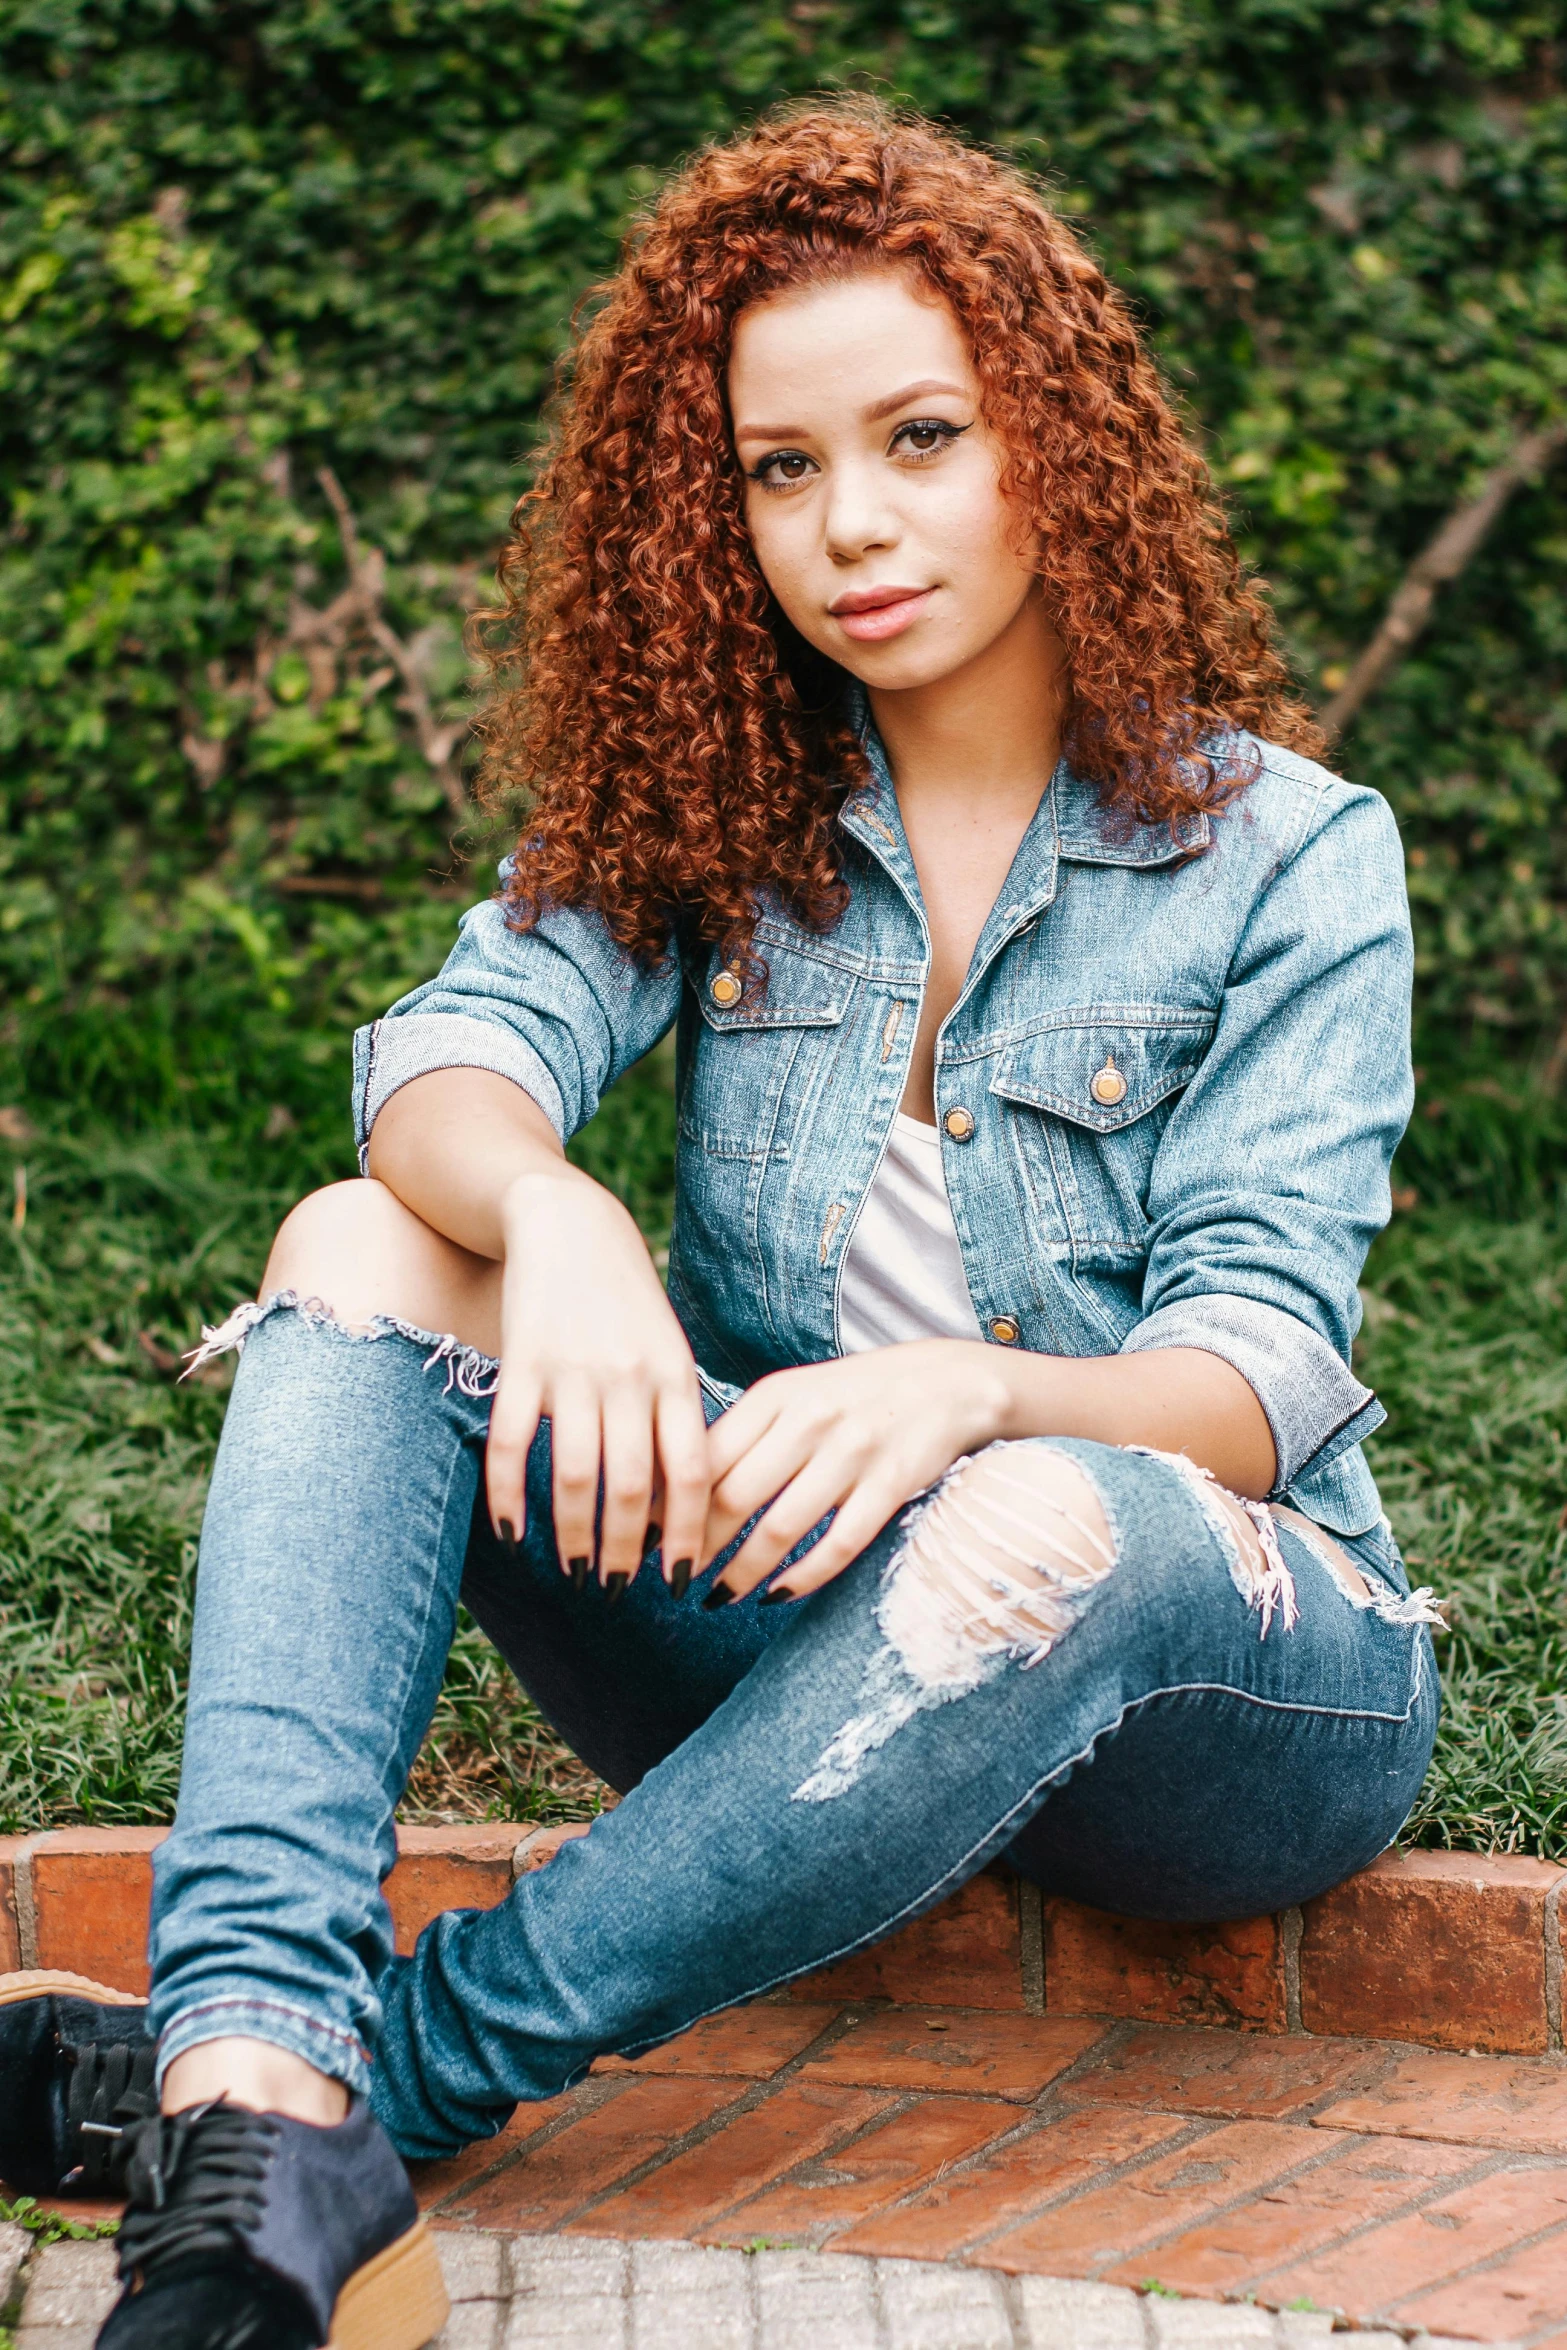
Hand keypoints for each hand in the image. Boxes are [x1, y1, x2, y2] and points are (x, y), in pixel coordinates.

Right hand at [483, 1168, 709, 1591]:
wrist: (570, 1224)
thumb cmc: (627, 1302)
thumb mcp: (670, 1351)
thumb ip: (675, 1418)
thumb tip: (675, 1508)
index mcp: (676, 1378)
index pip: (691, 1475)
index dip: (688, 1536)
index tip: (680, 1582)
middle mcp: (629, 1378)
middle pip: (632, 1488)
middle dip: (626, 1553)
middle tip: (616, 1591)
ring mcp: (574, 1371)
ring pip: (576, 1476)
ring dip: (574, 1537)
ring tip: (573, 1573)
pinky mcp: (522, 1362)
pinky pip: (514, 1444)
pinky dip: (511, 1496)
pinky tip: (513, 1533)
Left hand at [701, 1342, 1010, 1601]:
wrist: (946, 1382)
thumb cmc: (855, 1396)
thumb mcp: (795, 1397)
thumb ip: (743, 1435)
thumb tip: (675, 1486)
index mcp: (775, 1396)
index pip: (705, 1457)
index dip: (671, 1506)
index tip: (649, 1540)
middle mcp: (810, 1421)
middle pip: (734, 1497)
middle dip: (698, 1548)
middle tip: (675, 1581)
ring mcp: (852, 1452)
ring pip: (781, 1528)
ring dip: (743, 1573)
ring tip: (719, 1598)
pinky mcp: (891, 1484)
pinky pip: (839, 1544)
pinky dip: (802, 1576)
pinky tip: (777, 1595)